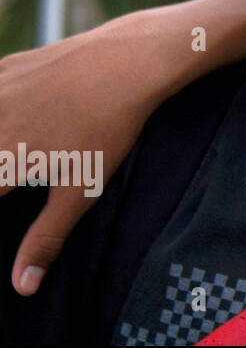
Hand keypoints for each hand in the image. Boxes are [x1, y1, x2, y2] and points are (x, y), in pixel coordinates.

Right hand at [0, 11, 179, 294]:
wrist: (130, 60)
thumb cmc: (109, 127)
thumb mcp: (82, 188)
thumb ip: (46, 237)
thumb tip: (23, 287)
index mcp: (0, 161)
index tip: (10, 192)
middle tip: (14, 177)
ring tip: (14, 157)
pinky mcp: (4, 67)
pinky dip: (0, 111)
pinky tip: (13, 121)